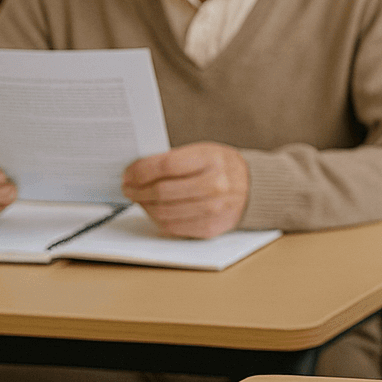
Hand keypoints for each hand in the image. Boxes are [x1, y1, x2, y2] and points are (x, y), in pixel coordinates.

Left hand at [122, 142, 249, 237]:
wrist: (253, 189)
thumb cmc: (221, 167)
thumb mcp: (203, 153)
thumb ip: (174, 160)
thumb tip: (136, 172)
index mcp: (211, 160)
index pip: (166, 165)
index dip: (141, 170)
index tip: (128, 173)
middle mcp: (215, 185)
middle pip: (162, 191)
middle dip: (137, 190)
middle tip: (127, 188)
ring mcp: (213, 209)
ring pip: (163, 212)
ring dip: (144, 206)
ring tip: (138, 198)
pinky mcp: (209, 228)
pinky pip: (173, 227)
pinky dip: (157, 219)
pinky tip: (153, 210)